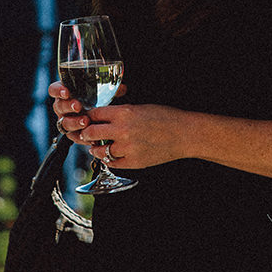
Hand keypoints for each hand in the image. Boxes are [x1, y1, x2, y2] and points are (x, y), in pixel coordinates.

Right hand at [49, 80, 126, 143]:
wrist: (105, 117)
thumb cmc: (99, 98)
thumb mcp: (104, 91)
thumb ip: (110, 89)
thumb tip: (122, 88)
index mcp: (66, 92)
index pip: (54, 90)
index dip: (58, 91)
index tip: (66, 92)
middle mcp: (63, 107)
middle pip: (59, 106)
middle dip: (68, 106)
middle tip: (78, 106)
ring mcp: (66, 121)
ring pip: (64, 123)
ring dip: (74, 122)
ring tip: (85, 121)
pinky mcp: (73, 134)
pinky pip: (73, 137)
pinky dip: (81, 137)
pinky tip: (90, 137)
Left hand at [69, 102, 188, 169]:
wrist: (184, 134)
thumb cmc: (164, 117)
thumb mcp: (139, 108)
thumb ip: (119, 113)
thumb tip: (100, 117)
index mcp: (124, 112)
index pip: (94, 114)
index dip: (88, 117)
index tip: (87, 119)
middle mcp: (122, 130)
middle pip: (90, 132)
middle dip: (87, 133)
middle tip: (87, 134)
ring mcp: (127, 148)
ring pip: (98, 150)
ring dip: (95, 148)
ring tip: (97, 146)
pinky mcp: (133, 162)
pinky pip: (112, 163)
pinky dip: (108, 159)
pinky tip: (110, 155)